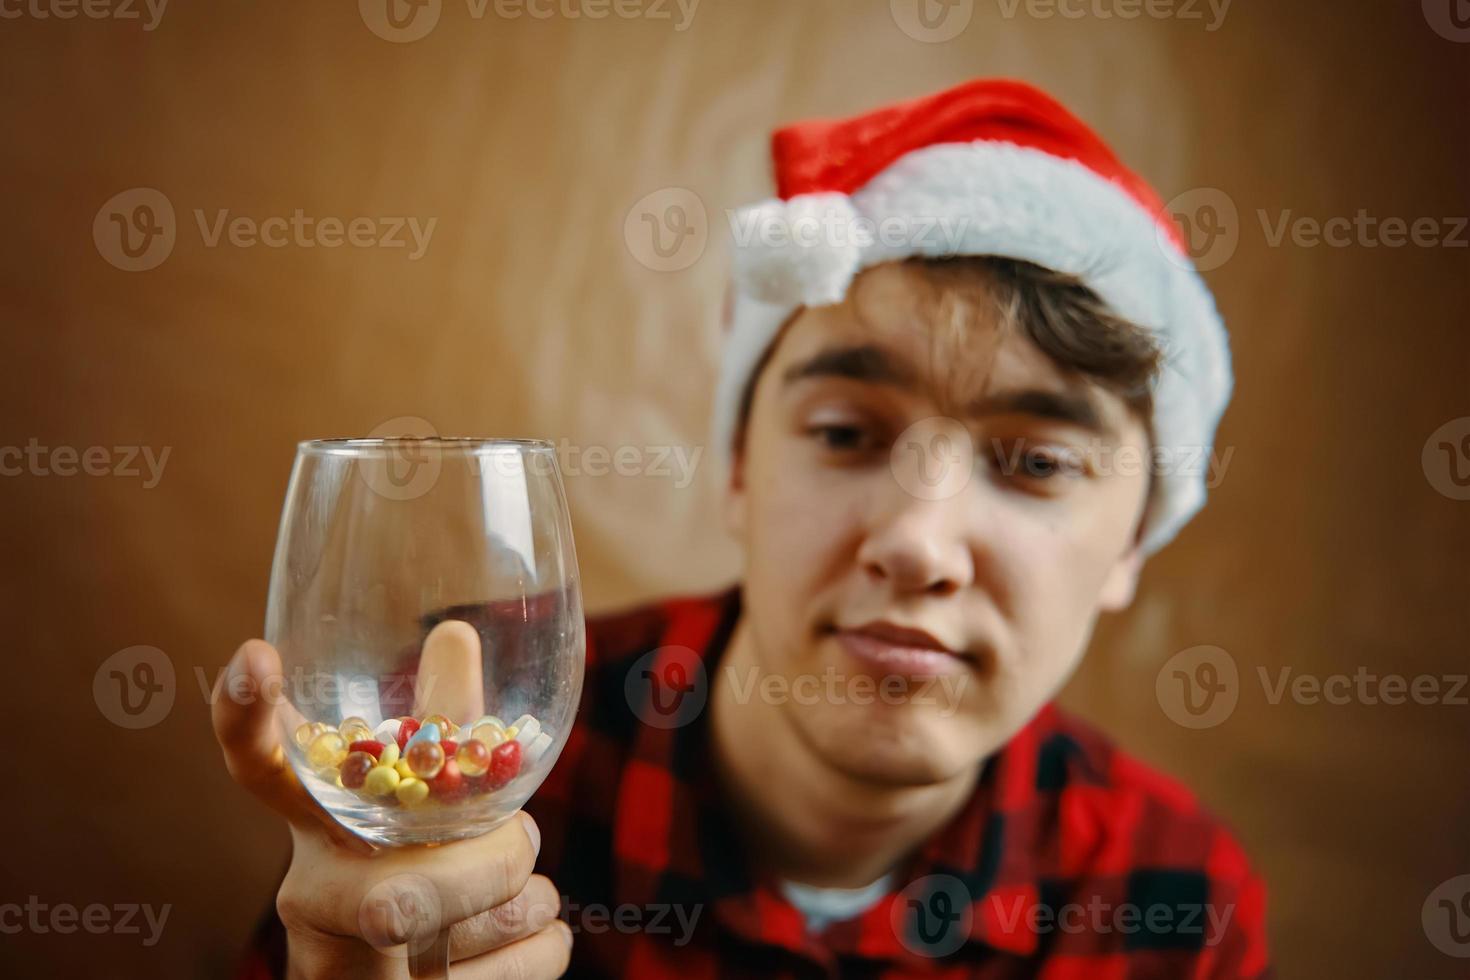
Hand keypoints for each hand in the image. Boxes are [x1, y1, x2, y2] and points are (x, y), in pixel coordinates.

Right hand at [212, 639, 572, 978]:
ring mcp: (350, 975)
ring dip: (525, 900)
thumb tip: (454, 631)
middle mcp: (314, 903)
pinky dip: (543, 946)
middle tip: (513, 853)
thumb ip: (444, 728)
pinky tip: (506, 949)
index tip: (254, 655)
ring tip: (500, 902)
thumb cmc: (422, 884)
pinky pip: (531, 962)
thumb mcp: (428, 805)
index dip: (246, 718)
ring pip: (490, 923)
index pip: (261, 769)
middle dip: (490, 868)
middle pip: (401, 896)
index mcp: (318, 830)